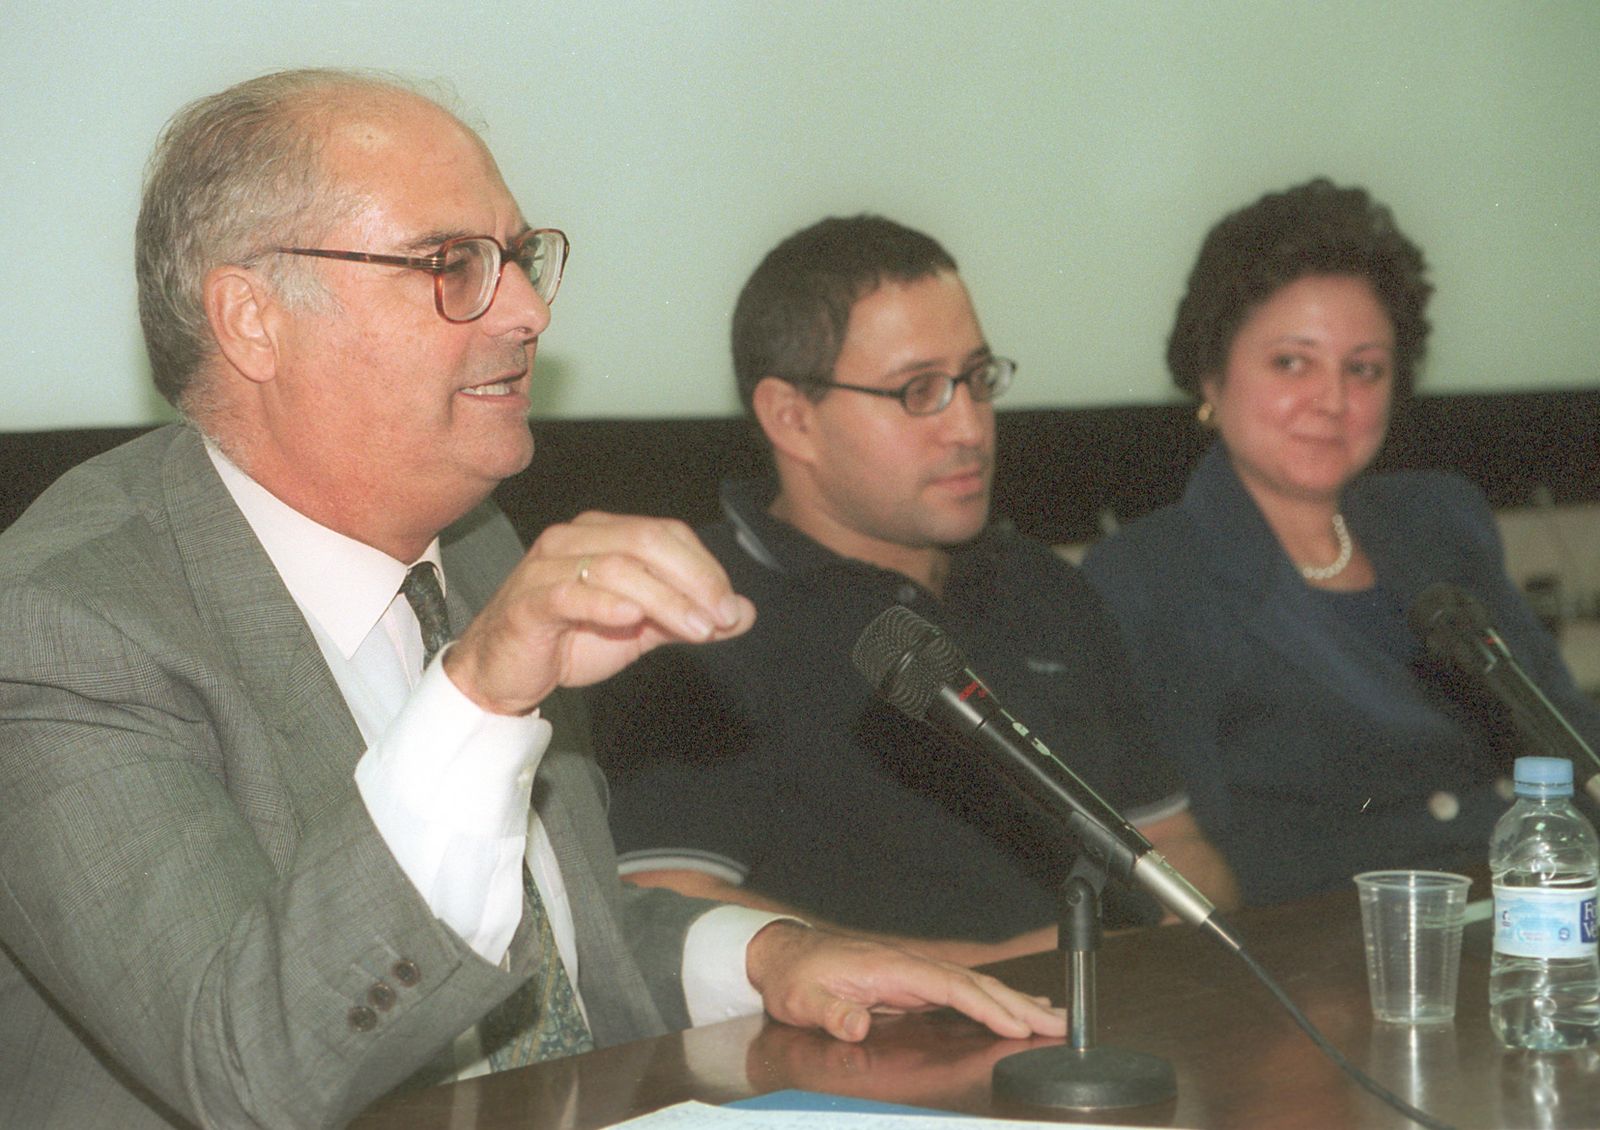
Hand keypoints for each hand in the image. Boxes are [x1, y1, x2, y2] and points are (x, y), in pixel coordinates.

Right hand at [444, 511, 754, 714]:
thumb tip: (744, 613)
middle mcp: (574, 538)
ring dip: (666, 599)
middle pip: (647, 541)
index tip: (731, 609)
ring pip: (617, 566)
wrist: (502, 673)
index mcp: (603, 534)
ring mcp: (547, 566)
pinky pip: (570, 593)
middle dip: (694, 580)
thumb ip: (688, 618)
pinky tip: (632, 617)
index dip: (705, 568)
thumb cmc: (567, 641)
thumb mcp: (640, 631)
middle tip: (721, 617)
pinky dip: (605, 602)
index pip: (666, 534)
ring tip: (697, 630)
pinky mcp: (528, 602)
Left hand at [744, 922, 1065, 1043]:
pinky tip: (1013, 1012)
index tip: (1018, 1023)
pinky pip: (963, 994)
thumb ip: (830, 1011)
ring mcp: (915, 975)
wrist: (784, 955)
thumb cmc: (795, 976)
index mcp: (892, 969)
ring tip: (1053, 1018)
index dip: (987, 1005)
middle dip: (1020, 1004)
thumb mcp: (802, 998)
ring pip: (976, 987)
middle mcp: (911, 967)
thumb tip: (855, 1024)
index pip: (951, 986)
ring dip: (1016, 1002)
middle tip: (1061, 1023)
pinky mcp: (914, 986)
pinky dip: (994, 1002)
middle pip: (976, 984)